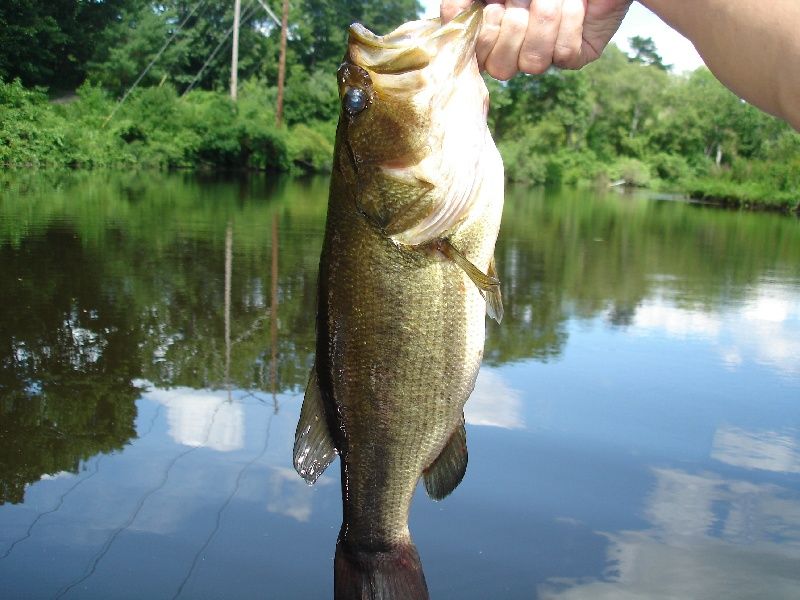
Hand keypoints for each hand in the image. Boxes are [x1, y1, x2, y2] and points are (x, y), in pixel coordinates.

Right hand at [441, 0, 632, 79]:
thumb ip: (462, 0)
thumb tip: (450, 14)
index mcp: (491, 34)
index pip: (475, 58)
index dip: (484, 34)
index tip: (493, 6)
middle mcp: (516, 50)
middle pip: (500, 69)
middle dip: (513, 26)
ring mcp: (546, 55)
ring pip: (533, 64)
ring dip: (542, 21)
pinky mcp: (577, 55)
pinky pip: (564, 55)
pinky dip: (569, 23)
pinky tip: (574, 5)